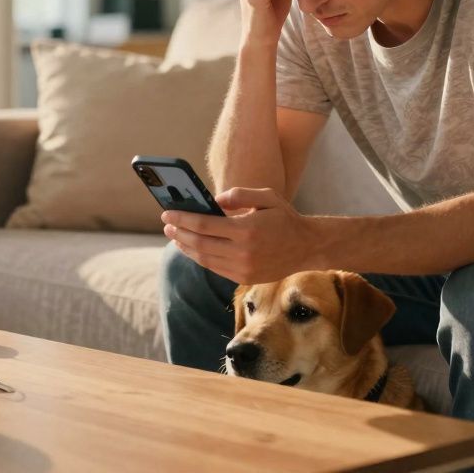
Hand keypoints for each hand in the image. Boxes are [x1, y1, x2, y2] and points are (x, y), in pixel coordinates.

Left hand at [162, 187, 324, 283]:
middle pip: (200, 244)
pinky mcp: (245, 278)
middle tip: (166, 224)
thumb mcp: (266, 196)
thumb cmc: (284, 218)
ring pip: (205, 259)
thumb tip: (212, 202)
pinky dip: (200, 258)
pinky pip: (215, 268)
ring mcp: (243, 268)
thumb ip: (238, 195)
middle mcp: (243, 252)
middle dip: (179, 233)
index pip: (204, 225)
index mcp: (247, 229)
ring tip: (175, 236)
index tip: (168, 213)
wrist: (307, 247)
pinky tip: (193, 248)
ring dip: (186, 247)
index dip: (182, 219)